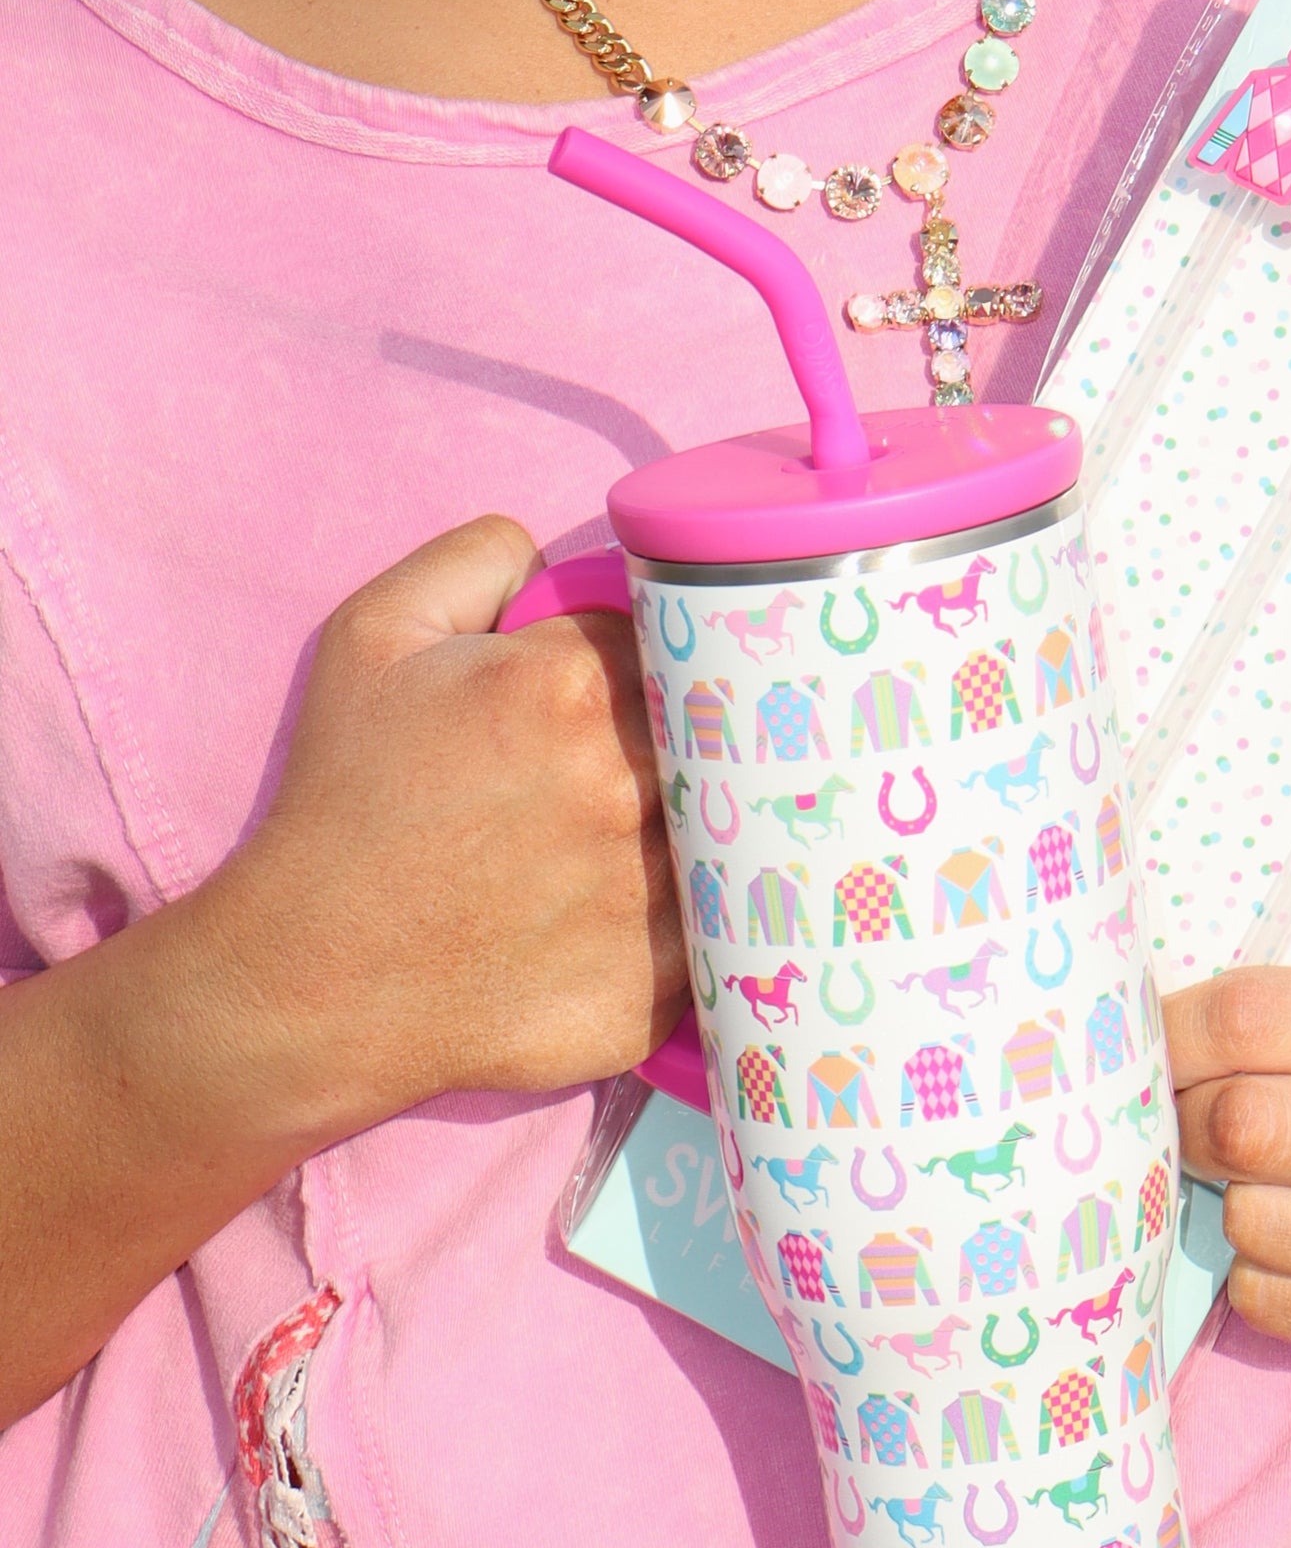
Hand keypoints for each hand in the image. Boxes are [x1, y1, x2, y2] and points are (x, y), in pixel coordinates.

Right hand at [203, 515, 686, 1146]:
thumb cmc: (342, 800)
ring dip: (701, 827)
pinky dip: (701, 920)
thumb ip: (481, 556)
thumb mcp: (374, 635)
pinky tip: (648, 914)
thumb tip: (566, 560)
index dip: (640, 661)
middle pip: (706, 732)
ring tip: (643, 839)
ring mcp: (648, 895)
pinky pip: (720, 933)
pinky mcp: (655, 990)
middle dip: (680, 738)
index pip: (666, 640)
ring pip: (725, 830)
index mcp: (570, 687)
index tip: (611, 691)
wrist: (309, 977)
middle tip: (628, 768)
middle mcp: (626, 787)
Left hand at [1165, 968, 1290, 1358]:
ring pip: (1249, 1223)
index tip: (1147, 1042)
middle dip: (1187, 1118)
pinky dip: (1254, 1271)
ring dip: (1224, 1199)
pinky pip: (1271, 1302)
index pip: (1253, 1021)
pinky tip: (1289, 1237)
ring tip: (1252, 1177)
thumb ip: (1284, 1018)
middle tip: (1185, 1114)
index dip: (1174, 1031)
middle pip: (1243, 1127)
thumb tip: (1130, 1045)